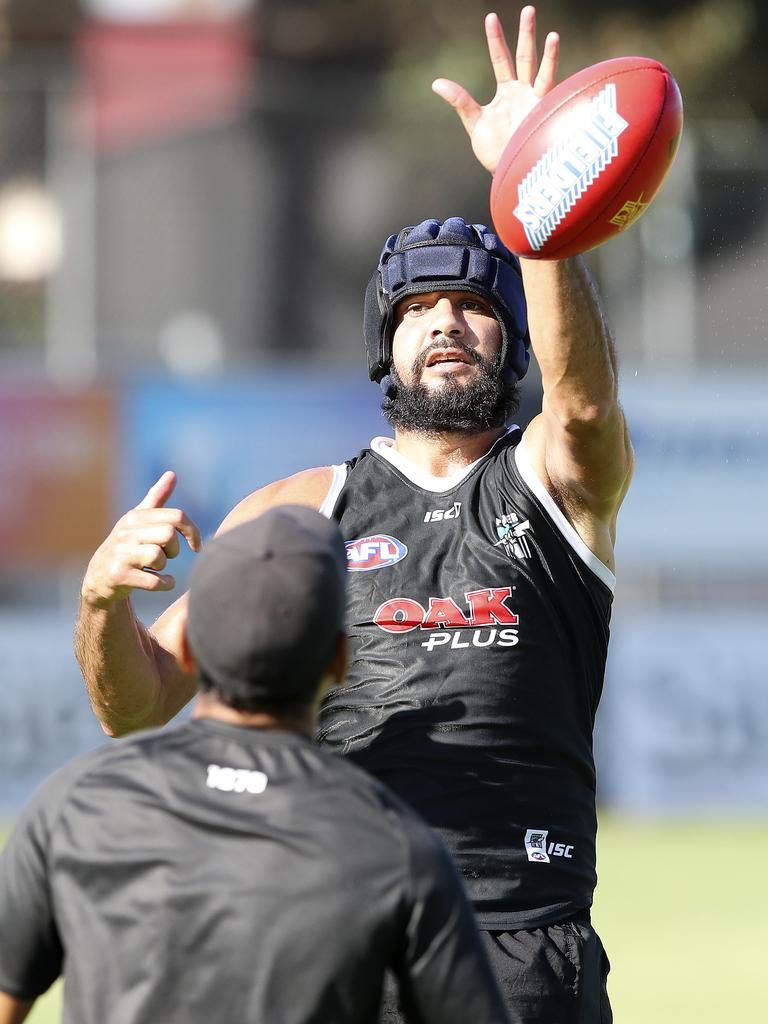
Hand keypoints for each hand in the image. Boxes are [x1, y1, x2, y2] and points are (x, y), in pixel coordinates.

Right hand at [81, 471, 201, 608]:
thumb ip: (156, 498)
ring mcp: (120, 553)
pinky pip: (154, 580)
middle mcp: (125, 532)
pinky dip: (164, 584)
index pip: (176, 516)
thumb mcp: (138, 521)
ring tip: (153, 568)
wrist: (99, 579)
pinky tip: (159, 583)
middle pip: (169, 536)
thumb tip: (172, 473)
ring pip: (159, 557)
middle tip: (165, 557)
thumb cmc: (127, 547)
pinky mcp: (118, 575)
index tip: (196, 545)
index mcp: (135, 517)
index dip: (192, 532)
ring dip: (164, 567)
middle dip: (174, 550)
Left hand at [433, 8, 558, 174]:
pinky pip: (550, 89)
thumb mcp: (475, 124)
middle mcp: (524, 92)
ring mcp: (536, 101)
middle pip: (524, 56)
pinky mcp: (544, 113)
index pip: (500, 58)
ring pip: (541, 70)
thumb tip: (436, 83)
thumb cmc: (494, 152)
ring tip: (550, 32)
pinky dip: (554, 71)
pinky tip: (556, 56)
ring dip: (546, 51)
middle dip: (526, 34)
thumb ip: (461, 101)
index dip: (496, 39)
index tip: (491, 17)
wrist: (510, 172)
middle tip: (528, 9)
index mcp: (507, 92)